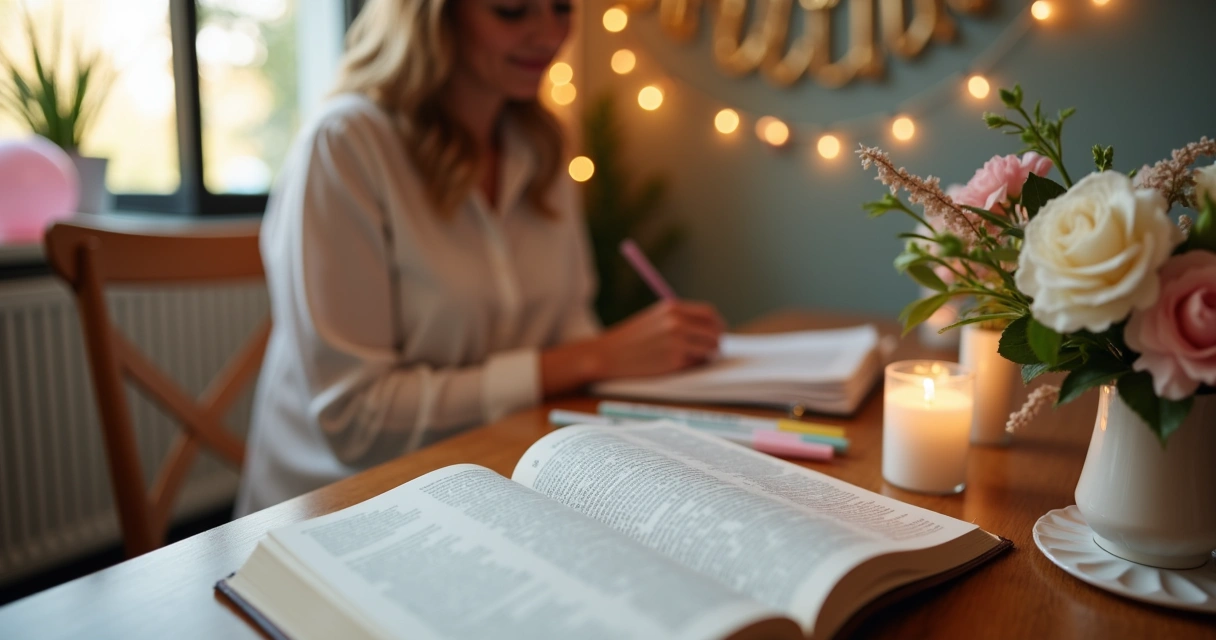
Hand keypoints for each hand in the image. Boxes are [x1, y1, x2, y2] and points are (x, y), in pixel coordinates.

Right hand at [540, 300, 725, 395]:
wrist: (606, 355)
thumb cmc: (629, 339)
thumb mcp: (654, 318)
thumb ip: (679, 319)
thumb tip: (708, 329)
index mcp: (672, 307)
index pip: (709, 313)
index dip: (716, 324)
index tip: (716, 332)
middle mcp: (676, 321)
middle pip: (714, 331)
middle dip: (715, 342)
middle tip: (711, 350)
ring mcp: (676, 341)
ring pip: (710, 349)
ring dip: (706, 355)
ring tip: (692, 358)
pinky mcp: (674, 360)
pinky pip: (696, 363)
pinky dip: (692, 365)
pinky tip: (677, 364)